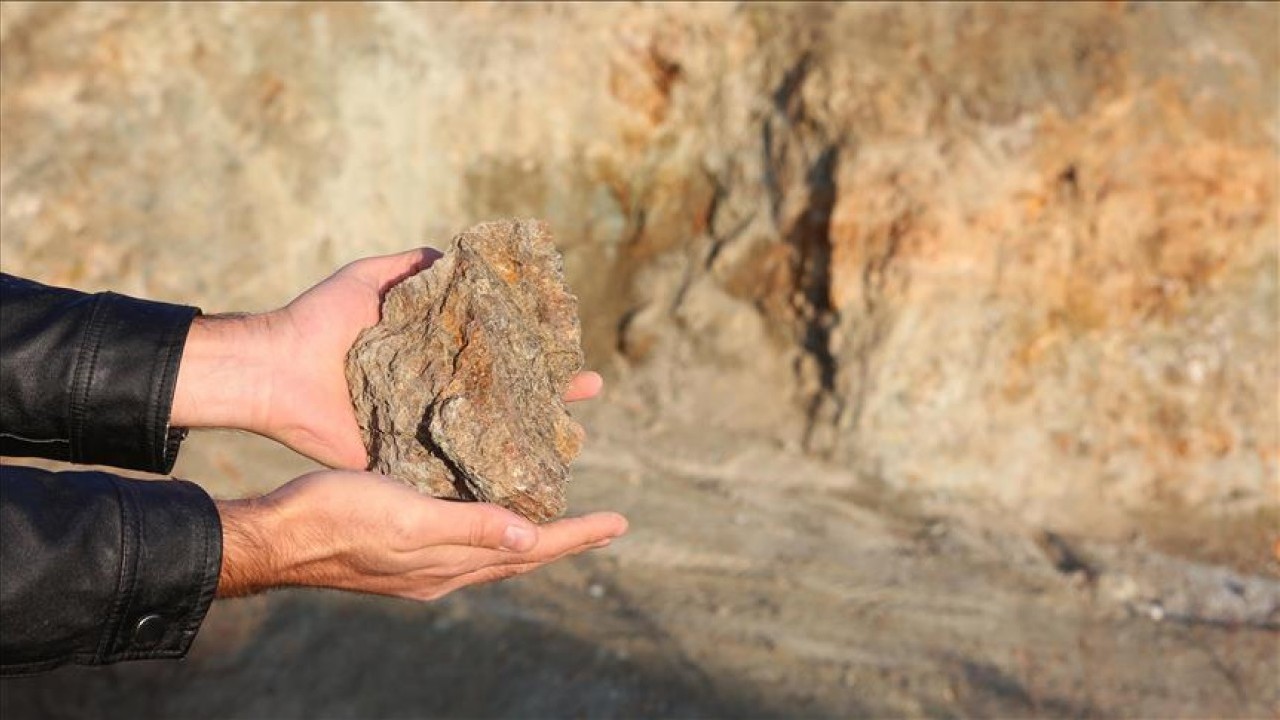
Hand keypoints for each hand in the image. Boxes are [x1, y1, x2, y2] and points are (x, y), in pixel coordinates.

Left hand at [172, 248, 604, 467]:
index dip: (533, 351)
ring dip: (530, 436)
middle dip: (548, 394)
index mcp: (433, 355)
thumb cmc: (322, 320)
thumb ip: (411, 267)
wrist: (279, 370)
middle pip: (504, 396)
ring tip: (573, 434)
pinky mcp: (406, 461)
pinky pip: (452, 470)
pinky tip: (526, 478)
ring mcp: (425, 429)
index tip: (570, 345)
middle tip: (589, 389)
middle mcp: (436, 393)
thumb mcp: (370, 278)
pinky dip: (486, 475)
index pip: (496, 353)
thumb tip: (457, 254)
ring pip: (489, 435)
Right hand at [215, 470, 627, 599]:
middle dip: (564, 539)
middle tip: (603, 525)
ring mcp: (421, 562)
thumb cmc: (336, 519)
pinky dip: (490, 524)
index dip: (576, 536)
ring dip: (530, 534)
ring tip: (557, 517)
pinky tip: (486, 506)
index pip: (531, 551)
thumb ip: (468, 529)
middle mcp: (443, 570)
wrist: (274, 534)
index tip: (619, 523)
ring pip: (492, 549)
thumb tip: (531, 540)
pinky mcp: (400, 545)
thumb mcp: (408, 520)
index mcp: (450, 566)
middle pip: (520, 556)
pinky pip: (463, 538)